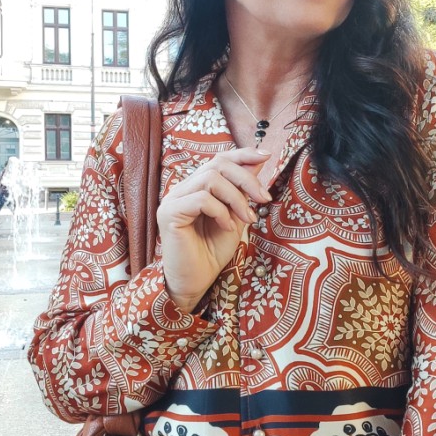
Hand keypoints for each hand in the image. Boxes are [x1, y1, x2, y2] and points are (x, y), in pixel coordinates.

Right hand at [156, 148, 270, 311]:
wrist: (196, 282)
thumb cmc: (213, 253)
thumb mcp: (236, 216)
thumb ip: (242, 190)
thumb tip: (259, 160)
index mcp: (196, 187)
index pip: (219, 160)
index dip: (243, 154)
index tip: (266, 155)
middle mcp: (182, 188)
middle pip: (217, 164)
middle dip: (246, 179)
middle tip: (264, 199)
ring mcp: (173, 199)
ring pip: (210, 179)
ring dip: (236, 198)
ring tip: (246, 219)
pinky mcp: (169, 213)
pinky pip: (201, 199)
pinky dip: (220, 211)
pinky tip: (227, 227)